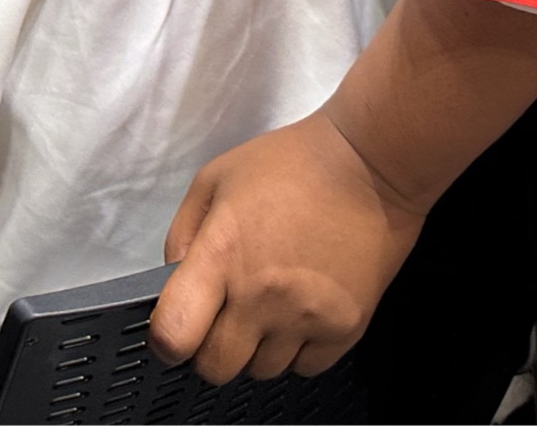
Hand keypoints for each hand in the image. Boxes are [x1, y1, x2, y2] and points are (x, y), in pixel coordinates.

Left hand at [149, 109, 427, 383]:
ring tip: (271, 302)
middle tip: (225, 315)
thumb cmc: (290, 164)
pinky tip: (302, 310)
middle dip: (211, 348)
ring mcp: (306, 317)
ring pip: (263, 371)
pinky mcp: (345, 329)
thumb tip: (173, 285)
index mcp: (222, 255)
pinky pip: (306, 367)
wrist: (369, 166)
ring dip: (258, 346)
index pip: (175, 334)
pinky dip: (299, 349)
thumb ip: (182, 235)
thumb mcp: (215, 178)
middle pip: (217, 368)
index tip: (175, 329)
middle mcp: (261, 295)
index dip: (167, 340)